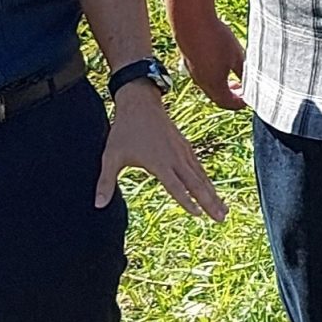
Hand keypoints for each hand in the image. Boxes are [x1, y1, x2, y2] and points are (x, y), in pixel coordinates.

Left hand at [96, 84, 229, 221]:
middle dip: (210, 202)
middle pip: (196, 184)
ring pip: (201, 176)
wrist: (140, 103)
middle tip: (222, 218)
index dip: (187, 201)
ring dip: (213, 194)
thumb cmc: (124, 131)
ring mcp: (182, 151)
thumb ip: (105, 182)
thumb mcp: (111, 157)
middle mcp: (175, 157)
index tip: (198, 215)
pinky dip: (207, 180)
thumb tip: (97, 205)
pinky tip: (212, 189)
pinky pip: (198, 166)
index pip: (176, 186)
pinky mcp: (184, 146)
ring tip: (223, 210)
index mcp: (159, 162)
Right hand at [177, 15, 246, 111]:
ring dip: (224, 84)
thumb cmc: (216, 39)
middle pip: (219, 97)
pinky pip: (204, 75)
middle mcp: (202, 82)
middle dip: (233, 95)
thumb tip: (253, 82)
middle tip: (245, 89)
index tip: (251, 98)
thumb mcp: (237, 56)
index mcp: (215, 85)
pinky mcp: (190, 61)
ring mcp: (194, 72)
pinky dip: (215, 75)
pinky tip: (222, 62)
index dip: (240, 103)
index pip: (228, 103)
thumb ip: (245, 72)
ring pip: (211, 86)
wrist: (191, 21)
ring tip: (235, 76)